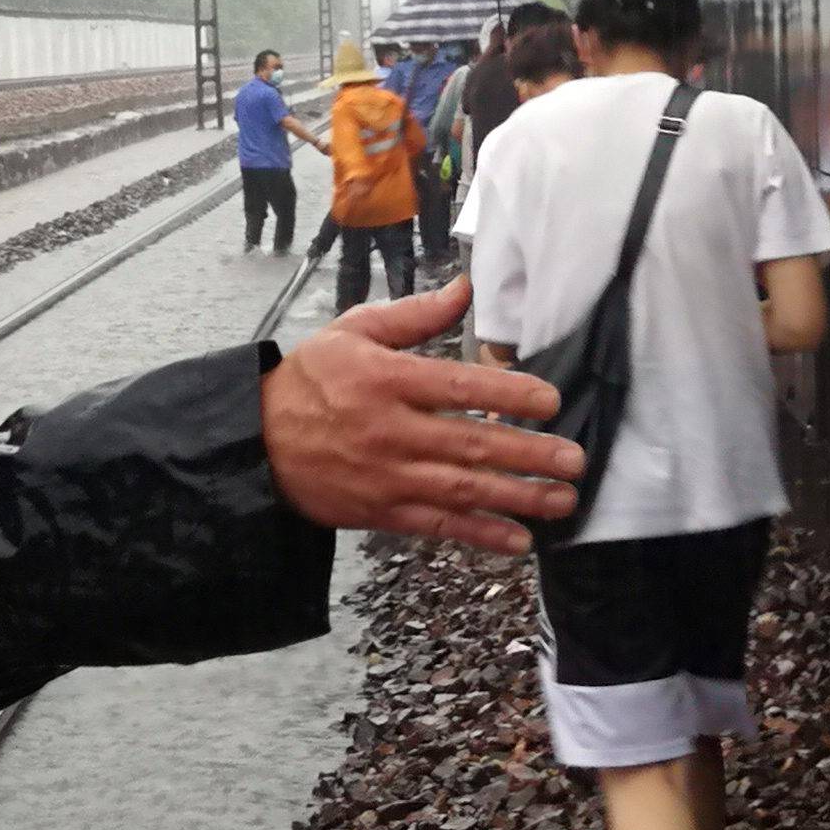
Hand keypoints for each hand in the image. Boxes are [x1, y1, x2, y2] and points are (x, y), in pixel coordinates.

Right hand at [261, 278, 581, 553]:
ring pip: (462, 491)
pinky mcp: (382, 512)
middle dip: (528, 454)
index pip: (459, 387)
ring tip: (562, 500)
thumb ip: (414, 315)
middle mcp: (391, 431)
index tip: (550, 401)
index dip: (509, 394)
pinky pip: (438, 526)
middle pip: (470, 445)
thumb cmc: (309, 381)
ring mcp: (388, 477)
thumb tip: (465, 288)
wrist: (255, 443)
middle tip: (574, 459)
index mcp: (387, 380)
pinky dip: (479, 535)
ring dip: (517, 498)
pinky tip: (519, 540)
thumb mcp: (353, 332)